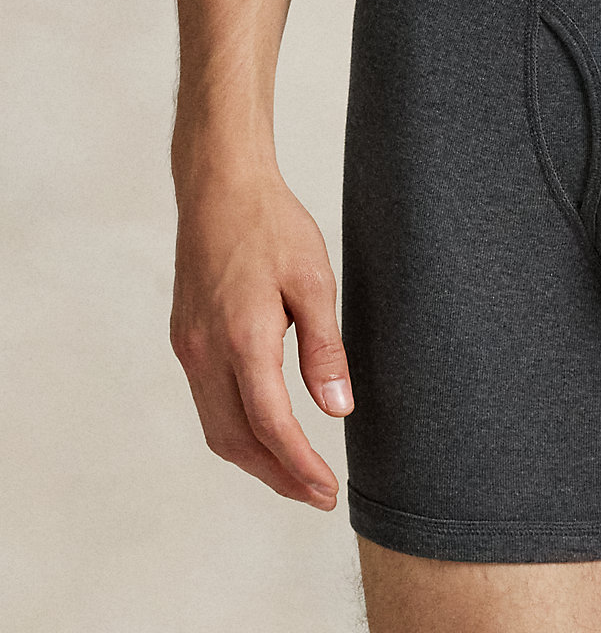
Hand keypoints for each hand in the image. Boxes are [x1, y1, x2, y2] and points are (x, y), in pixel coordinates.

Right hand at [170, 165, 352, 506]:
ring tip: (295, 473)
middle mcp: (206, 351)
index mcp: (242, 338)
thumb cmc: (271, 224)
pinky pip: (207, 401)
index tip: (327, 491)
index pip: (271, 424)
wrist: (219, 185)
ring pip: (216, 427)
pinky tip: (264, 428)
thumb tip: (338, 409)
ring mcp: (189, 346)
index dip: (300, 466)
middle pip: (236, 440)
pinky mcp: (184, 338)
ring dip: (255, 458)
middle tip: (317, 494)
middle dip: (277, 476)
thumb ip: (324, 348)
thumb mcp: (314, 279)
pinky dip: (236, 428)